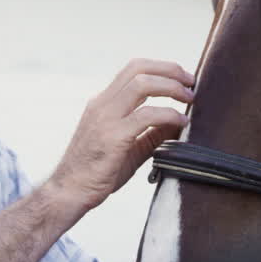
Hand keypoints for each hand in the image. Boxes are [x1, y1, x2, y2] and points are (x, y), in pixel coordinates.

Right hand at [48, 59, 193, 215]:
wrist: (69, 193)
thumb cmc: (97, 172)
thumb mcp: (129, 147)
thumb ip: (152, 133)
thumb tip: (178, 122)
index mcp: (103, 103)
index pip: (134, 69)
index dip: (162, 68)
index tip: (183, 78)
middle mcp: (102, 104)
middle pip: (139, 68)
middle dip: (170, 70)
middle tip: (191, 82)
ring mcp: (105, 118)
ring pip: (142, 84)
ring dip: (171, 87)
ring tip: (189, 99)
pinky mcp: (113, 136)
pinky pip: (146, 115)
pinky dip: (169, 114)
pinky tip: (181, 122)